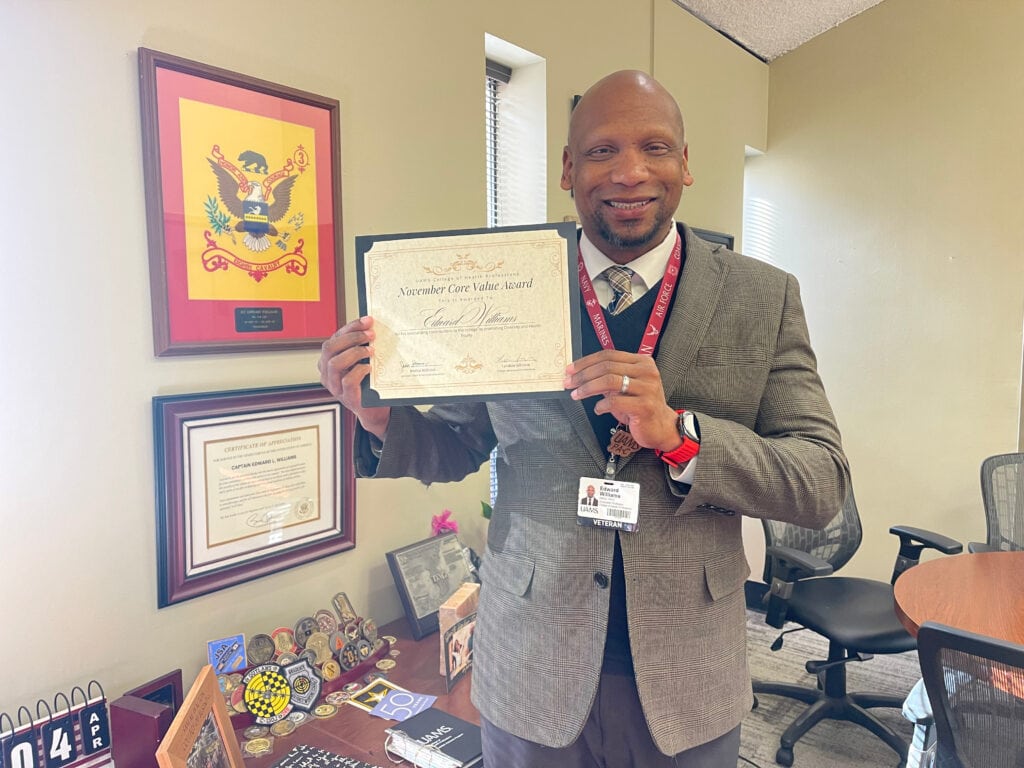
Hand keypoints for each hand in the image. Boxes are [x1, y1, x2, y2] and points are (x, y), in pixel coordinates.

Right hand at [318, 316, 390, 438]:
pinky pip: (347, 381)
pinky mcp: (347, 397)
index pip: (334, 338)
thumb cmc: (368, 382)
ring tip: (371, 350)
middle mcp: (327, 372)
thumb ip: (361, 346)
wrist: (374, 409)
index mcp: (329, 360)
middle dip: (351, 337)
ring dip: (355, 352)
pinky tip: (369, 367)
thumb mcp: (362, 361)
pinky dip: (359, 371)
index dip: (351, 326)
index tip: (368, 320)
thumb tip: (372, 326)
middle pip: (329, 348)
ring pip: (334, 363)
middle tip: (371, 334)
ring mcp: (335, 386)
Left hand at [564, 350, 680, 451]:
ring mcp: (648, 388)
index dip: (586, 361)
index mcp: (642, 362)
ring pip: (609, 381)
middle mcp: (647, 372)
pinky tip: (598, 409)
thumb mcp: (625, 387)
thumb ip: (608, 377)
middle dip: (583, 375)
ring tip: (576, 394)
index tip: (570, 369)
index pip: (608, 355)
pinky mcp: (645, 406)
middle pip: (607, 367)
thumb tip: (580, 374)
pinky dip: (601, 405)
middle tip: (569, 382)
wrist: (661, 427)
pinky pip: (615, 401)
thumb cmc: (640, 406)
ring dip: (588, 388)